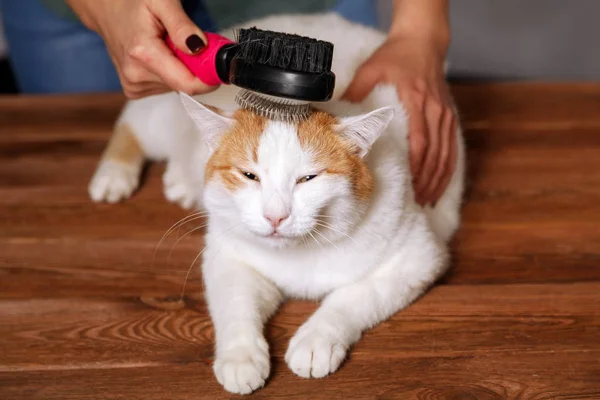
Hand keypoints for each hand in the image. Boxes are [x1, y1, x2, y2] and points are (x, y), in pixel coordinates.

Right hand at [67, 0, 216, 97]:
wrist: (107, 10)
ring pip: (176, 86)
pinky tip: (158, 56)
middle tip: (187, 44)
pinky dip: (169, 73)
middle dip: (193, 66)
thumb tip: (199, 48)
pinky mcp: (133, 90)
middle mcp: (136, 75)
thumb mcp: (162, 2)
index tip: (214, 61)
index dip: (208, 76)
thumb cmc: (134, 3)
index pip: (188, 84)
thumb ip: (181, 25)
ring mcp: (133, 85)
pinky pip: (165, 87)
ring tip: (167, 46)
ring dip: (180, 68)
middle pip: (184, 84)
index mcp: (143, 54)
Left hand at [343, 34, 456, 206]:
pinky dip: (446, 171)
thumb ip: (354, 92)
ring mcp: (444, 115)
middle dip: (425, 181)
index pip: (419, 141)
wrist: (423, 42)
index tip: (406, 186)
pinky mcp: (449, 118)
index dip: (414, 167)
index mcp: (415, 101)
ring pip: (445, 156)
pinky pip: (452, 150)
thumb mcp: (370, 70)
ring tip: (424, 201)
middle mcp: (434, 111)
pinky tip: (437, 186)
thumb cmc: (394, 58)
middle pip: (434, 154)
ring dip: (436, 181)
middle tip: (413, 202)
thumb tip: (335, 117)